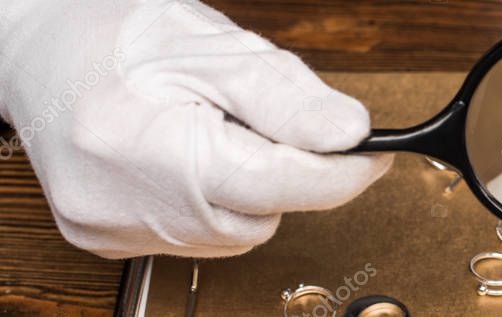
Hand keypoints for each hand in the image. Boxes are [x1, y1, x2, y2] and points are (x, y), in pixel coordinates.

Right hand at [0, 1, 390, 257]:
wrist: (40, 52)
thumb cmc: (119, 38)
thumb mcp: (213, 45)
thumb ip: (285, 96)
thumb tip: (349, 135)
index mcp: (143, 144)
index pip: (273, 183)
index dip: (338, 173)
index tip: (374, 155)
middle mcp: (120, 202)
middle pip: (257, 214)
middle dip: (283, 171)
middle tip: (264, 120)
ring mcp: (111, 229)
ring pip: (234, 231)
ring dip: (248, 187)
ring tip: (212, 130)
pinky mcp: (108, 241)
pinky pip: (198, 236)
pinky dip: (213, 201)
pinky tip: (188, 160)